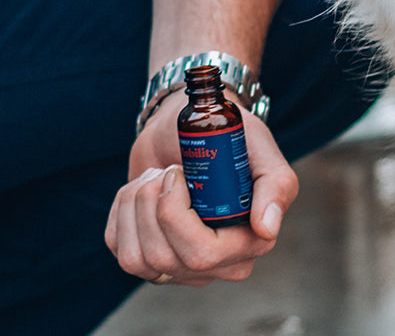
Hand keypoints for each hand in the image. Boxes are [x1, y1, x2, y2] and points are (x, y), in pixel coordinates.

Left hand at [104, 92, 298, 286]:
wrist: (190, 127)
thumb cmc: (228, 136)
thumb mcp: (259, 149)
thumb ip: (276, 185)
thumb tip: (266, 229)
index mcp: (247, 245)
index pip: (202, 255)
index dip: (176, 215)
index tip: (179, 174)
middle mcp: (215, 266)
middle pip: (164, 258)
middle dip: (152, 204)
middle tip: (169, 171)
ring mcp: (178, 266)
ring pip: (136, 259)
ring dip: (136, 203)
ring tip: (157, 177)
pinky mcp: (145, 257)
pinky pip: (118, 247)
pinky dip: (121, 207)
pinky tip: (142, 189)